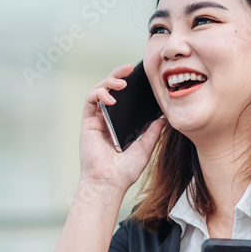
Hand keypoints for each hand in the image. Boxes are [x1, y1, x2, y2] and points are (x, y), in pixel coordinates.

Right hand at [79, 65, 167, 192]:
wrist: (109, 183)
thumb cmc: (124, 171)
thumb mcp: (145, 149)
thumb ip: (152, 133)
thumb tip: (163, 119)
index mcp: (119, 124)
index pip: (124, 98)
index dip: (130, 85)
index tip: (141, 77)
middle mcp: (106, 120)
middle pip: (110, 90)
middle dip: (118, 76)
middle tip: (129, 68)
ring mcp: (96, 120)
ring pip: (99, 91)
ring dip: (109, 81)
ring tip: (122, 82)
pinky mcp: (87, 122)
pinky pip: (90, 100)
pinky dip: (99, 94)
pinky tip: (110, 97)